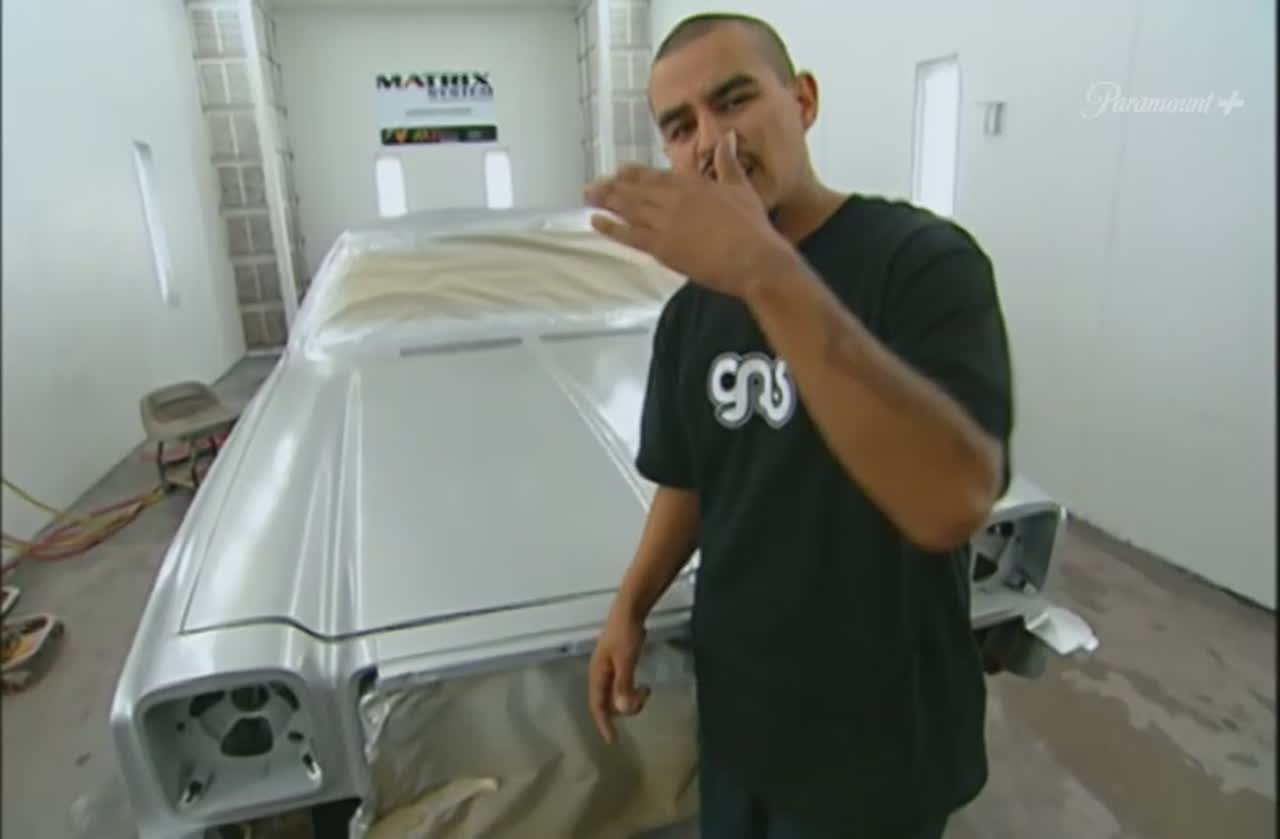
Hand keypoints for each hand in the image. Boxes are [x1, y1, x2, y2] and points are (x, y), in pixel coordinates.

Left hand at [584, 131, 787, 296]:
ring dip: (607, 201)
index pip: (655, 175)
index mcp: (691, 184)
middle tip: (593, 185)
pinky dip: (611, 227)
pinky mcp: (662, 247)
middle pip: (635, 190)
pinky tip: (595, 221)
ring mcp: (665, 223)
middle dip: (613, 186)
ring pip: (629, 208)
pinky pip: (629, 235)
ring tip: (589, 196)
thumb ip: (728, 161)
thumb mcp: (741, 186)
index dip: (634, 173)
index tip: (620, 170)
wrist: (753, 258)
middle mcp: (673, 199)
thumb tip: (727, 136)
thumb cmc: (752, 225)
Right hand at [587, 608, 649, 743]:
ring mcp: (607, 670)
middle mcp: (599, 675)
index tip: (612, 740)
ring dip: (629, 700)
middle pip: (606, 704)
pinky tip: (641, 687)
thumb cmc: (626, 634)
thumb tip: (622, 710)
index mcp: (597, 674)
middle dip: (623, 709)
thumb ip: (623, 684)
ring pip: (614, 696)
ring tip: (646, 691)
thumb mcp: (626, 660)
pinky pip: (619, 687)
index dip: (603, 724)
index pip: (596, 706)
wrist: (629, 610)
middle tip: (644, 699)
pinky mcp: (616, 665)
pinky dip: (629, 692)